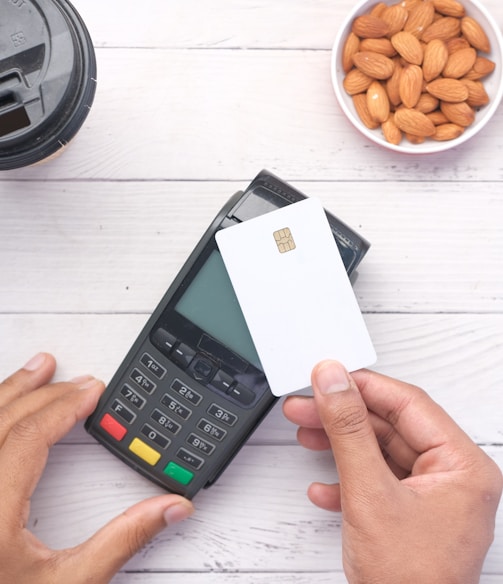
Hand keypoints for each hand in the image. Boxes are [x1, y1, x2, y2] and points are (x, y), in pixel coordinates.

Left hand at [0, 353, 193, 583]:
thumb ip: (122, 541)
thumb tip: (170, 508)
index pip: (28, 437)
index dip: (64, 407)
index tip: (92, 391)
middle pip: (3, 421)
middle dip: (44, 393)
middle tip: (77, 379)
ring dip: (10, 392)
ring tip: (36, 369)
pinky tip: (5, 407)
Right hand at [283, 360, 502, 583]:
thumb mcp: (369, 494)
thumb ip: (348, 430)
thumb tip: (334, 380)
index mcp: (462, 466)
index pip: (408, 404)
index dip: (363, 386)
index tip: (328, 376)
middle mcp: (452, 478)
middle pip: (390, 426)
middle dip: (343, 417)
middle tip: (306, 405)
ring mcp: (431, 498)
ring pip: (379, 453)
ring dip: (339, 445)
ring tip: (306, 434)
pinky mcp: (410, 516)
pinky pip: (377, 481)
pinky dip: (346, 480)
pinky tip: (322, 486)